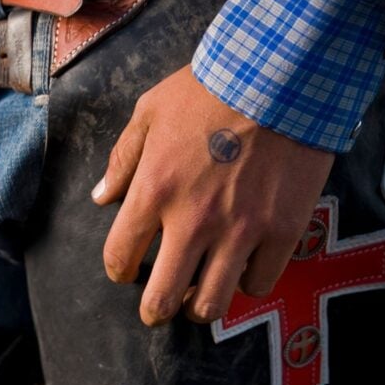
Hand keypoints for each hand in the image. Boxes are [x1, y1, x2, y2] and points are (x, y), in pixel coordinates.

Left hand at [91, 66, 334, 325]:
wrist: (281, 73)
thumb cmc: (208, 89)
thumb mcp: (149, 113)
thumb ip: (123, 159)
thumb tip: (101, 197)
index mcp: (153, 191)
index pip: (120, 255)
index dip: (118, 271)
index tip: (125, 271)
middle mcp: (193, 221)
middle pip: (163, 297)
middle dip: (154, 310)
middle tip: (157, 309)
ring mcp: (240, 230)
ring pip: (213, 304)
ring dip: (200, 307)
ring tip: (199, 301)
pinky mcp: (283, 230)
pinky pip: (261, 282)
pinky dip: (249, 283)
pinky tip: (244, 270)